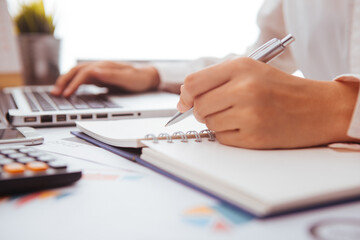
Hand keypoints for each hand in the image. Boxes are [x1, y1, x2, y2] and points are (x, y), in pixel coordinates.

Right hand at [51, 61, 159, 96]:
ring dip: (66, 82)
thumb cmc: (139, 78)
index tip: (67, 94)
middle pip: (76, 72)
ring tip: (56, 93)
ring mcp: (98, 72)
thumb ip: (112, 75)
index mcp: (104, 66)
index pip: (84, 74)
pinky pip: (82, 80)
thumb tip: (95, 70)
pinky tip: (68, 92)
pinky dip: (73, 85)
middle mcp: (99, 67)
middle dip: (63, 82)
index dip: (74, 83)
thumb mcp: (128, 78)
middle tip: (54, 94)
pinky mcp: (99, 78)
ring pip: (77, 75)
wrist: (147, 77)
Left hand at [178, 58, 358, 148]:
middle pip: (199, 107)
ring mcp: (250, 114)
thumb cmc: (281, 89)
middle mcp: (245, 89)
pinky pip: (223, 139)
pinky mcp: (254, 137)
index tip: (185, 103)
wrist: (318, 108)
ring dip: (218, 123)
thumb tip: (185, 99)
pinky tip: (247, 127)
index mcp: (241, 67)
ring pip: (210, 124)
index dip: (185, 95)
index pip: (194, 83)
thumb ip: (216, 80)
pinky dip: (229, 135)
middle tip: (220, 109)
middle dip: (202, 111)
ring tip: (240, 116)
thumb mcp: (251, 71)